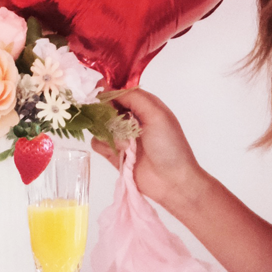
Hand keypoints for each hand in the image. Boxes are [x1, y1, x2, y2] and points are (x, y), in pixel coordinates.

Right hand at [94, 86, 203, 215]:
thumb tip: (110, 91)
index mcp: (144, 106)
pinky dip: (105, 146)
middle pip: (105, 108)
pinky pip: (98, 143)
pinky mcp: (114, 154)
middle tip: (115, 124)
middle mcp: (131, 119)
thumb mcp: (157, 114)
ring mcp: (121, 137)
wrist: (172, 181)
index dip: (108, 94)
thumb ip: (134, 98)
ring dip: (108, 133)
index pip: (119, 93)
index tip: (102, 99)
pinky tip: (120, 153)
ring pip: (99, 126)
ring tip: (125, 145)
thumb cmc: (169, 146)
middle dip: (105, 114)